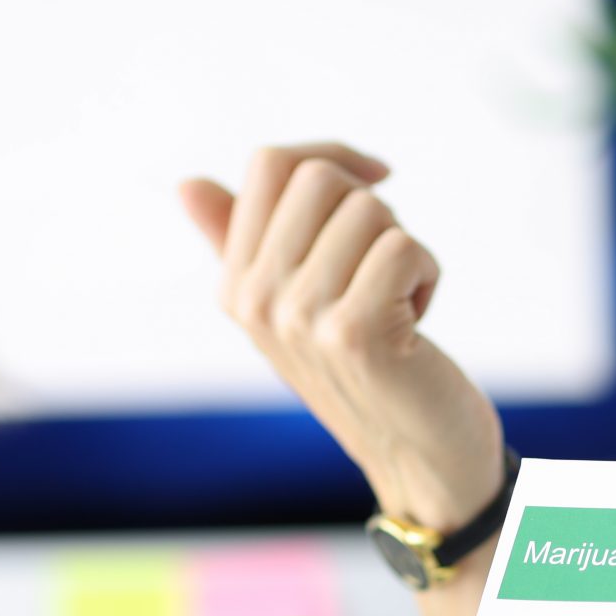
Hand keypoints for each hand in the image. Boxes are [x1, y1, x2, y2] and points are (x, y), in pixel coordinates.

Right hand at [182, 143, 505, 533]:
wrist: (419, 458)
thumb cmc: (369, 370)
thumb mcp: (298, 304)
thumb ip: (246, 241)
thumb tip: (186, 183)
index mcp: (235, 285)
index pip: (270, 163)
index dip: (333, 157)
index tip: (375, 183)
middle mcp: (254, 301)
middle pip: (319, 177)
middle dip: (372, 208)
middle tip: (382, 271)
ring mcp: (300, 319)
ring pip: (369, 209)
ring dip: (406, 249)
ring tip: (397, 303)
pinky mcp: (354, 334)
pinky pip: (404, 247)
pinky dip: (429, 274)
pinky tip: (416, 322)